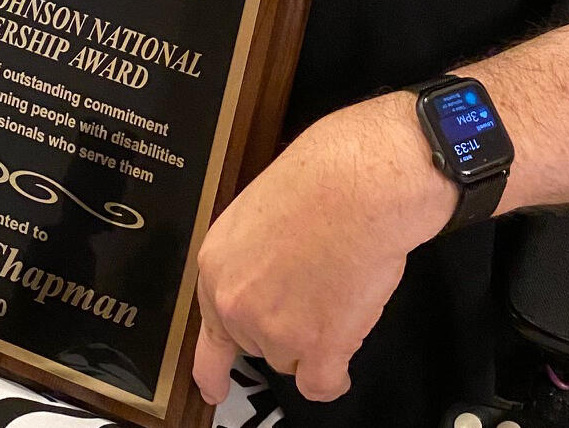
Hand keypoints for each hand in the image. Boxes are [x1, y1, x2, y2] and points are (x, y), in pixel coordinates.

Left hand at [192, 94, 453, 404]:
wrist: (358, 186)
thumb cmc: (321, 182)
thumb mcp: (259, 213)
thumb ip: (252, 260)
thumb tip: (267, 281)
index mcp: (218, 265)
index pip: (211, 331)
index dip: (214, 367)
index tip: (215, 386)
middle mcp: (236, 303)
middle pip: (259, 344)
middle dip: (286, 325)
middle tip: (313, 289)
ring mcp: (274, 330)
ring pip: (293, 360)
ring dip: (317, 337)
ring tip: (336, 286)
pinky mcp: (317, 348)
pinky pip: (321, 384)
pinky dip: (335, 373)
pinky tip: (343, 351)